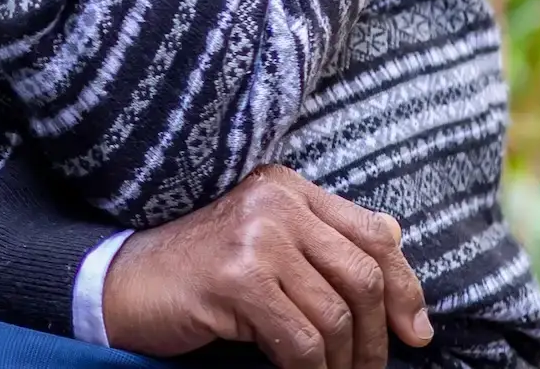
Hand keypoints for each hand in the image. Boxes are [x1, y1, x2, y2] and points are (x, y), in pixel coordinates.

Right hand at [100, 166, 431, 368]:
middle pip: (362, 277)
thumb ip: (324, 235)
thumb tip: (395, 237)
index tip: (415, 332)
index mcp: (287, 188)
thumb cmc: (201, 270)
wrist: (124, 283)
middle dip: (376, 337)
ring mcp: (255, 238)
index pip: (374, 235)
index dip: (405, 289)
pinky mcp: (237, 278)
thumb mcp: (267, 240)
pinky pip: (301, 340)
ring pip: (335, 315)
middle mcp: (274, 203)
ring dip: (342, 363)